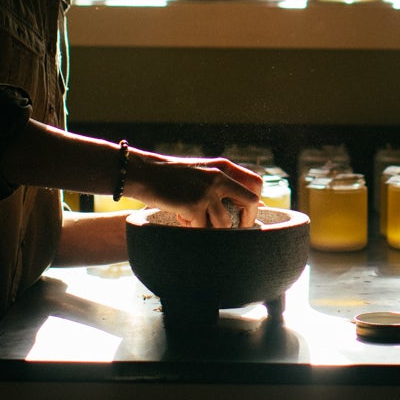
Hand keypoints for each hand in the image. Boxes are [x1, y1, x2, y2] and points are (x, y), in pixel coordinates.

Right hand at [124, 149, 262, 227]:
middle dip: (245, 221)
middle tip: (234, 232)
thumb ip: (220, 184)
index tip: (245, 216)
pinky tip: (179, 218)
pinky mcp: (194, 205)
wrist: (143, 172)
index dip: (255, 203)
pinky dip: (192, 229)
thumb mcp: (200, 172)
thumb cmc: (170, 176)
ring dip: (211, 229)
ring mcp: (207, 191)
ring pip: (225, 223)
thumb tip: (248, 206)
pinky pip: (202, 229)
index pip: (255, 183)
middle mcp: (219, 176)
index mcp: (223, 167)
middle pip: (250, 202)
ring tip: (193, 220)